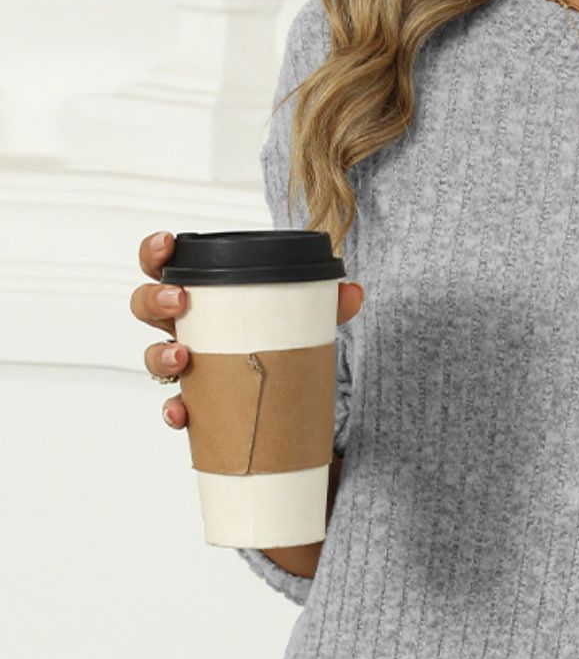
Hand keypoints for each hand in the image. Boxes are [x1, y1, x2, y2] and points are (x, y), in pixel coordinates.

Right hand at [130, 229, 364, 432]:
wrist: (288, 397)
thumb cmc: (279, 343)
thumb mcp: (304, 320)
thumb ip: (327, 305)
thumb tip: (352, 292)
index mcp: (203, 298)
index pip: (165, 266)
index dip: (156, 253)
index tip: (169, 245)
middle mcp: (184, 328)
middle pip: (147, 307)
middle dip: (154, 300)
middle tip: (180, 300)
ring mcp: (187, 367)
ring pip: (153, 356)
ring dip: (160, 354)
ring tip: (183, 356)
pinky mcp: (196, 404)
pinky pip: (174, 408)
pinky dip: (174, 411)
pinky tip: (182, 413)